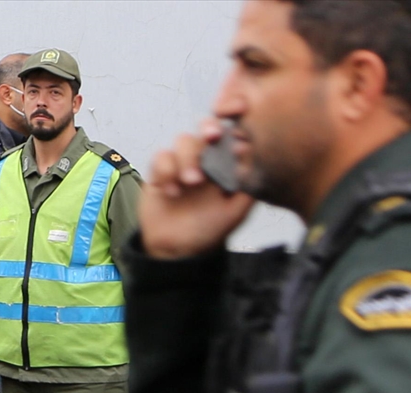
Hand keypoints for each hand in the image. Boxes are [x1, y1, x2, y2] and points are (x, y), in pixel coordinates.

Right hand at [139, 118, 255, 259]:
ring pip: (183, 141)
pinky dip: (165, 171)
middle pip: (205, 128)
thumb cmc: (210, 229)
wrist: (178, 250)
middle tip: (211, 136)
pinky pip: (161, 157)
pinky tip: (171, 192)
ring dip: (187, 158)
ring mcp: (182, 162)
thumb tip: (249, 153)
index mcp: (226, 164)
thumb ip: (248, 185)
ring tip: (190, 182)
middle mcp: (205, 158)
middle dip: (208, 128)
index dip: (232, 123)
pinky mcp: (161, 170)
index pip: (231, 135)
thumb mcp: (237, 211)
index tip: (236, 129)